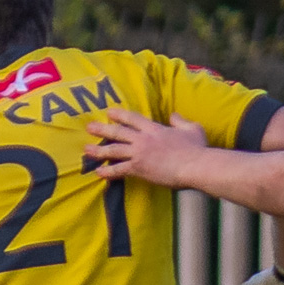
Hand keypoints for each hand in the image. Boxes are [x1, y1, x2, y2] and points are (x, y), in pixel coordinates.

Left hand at [83, 110, 209, 187]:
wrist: (195, 165)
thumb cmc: (197, 149)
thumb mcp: (192, 128)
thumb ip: (180, 120)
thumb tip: (173, 114)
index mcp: (155, 129)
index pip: (133, 119)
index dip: (120, 115)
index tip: (109, 112)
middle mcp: (143, 139)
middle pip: (118, 132)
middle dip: (102, 129)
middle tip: (89, 127)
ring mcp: (139, 153)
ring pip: (113, 150)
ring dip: (98, 150)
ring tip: (86, 150)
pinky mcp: (138, 168)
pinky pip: (118, 169)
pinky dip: (107, 171)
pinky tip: (98, 172)